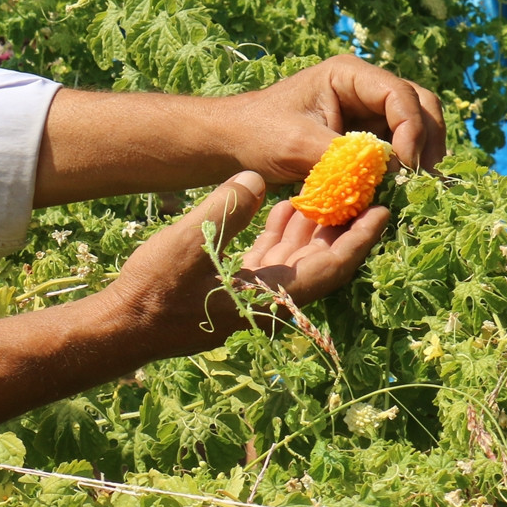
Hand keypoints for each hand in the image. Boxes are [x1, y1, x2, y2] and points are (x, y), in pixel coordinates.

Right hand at [106, 171, 386, 359]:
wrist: (122, 327)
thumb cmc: (154, 291)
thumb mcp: (188, 243)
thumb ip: (226, 210)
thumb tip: (255, 179)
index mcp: (268, 298)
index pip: (329, 267)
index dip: (359, 239)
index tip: (383, 211)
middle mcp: (269, 301)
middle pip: (320, 262)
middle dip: (342, 227)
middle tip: (362, 189)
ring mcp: (251, 295)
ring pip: (296, 260)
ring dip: (313, 227)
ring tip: (328, 188)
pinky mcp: (232, 289)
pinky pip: (270, 259)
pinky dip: (281, 233)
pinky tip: (283, 204)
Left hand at [230, 53, 444, 181]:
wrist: (231, 144)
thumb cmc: (257, 133)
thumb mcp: (298, 144)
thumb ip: (345, 157)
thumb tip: (391, 175)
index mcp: (348, 74)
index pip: (400, 95)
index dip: (412, 129)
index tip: (406, 167)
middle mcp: (364, 88)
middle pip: (419, 106)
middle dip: (428, 141)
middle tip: (426, 181)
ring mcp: (366, 111)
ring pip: (414, 128)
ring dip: (421, 156)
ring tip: (418, 189)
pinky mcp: (364, 136)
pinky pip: (396, 149)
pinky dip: (403, 168)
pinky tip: (403, 191)